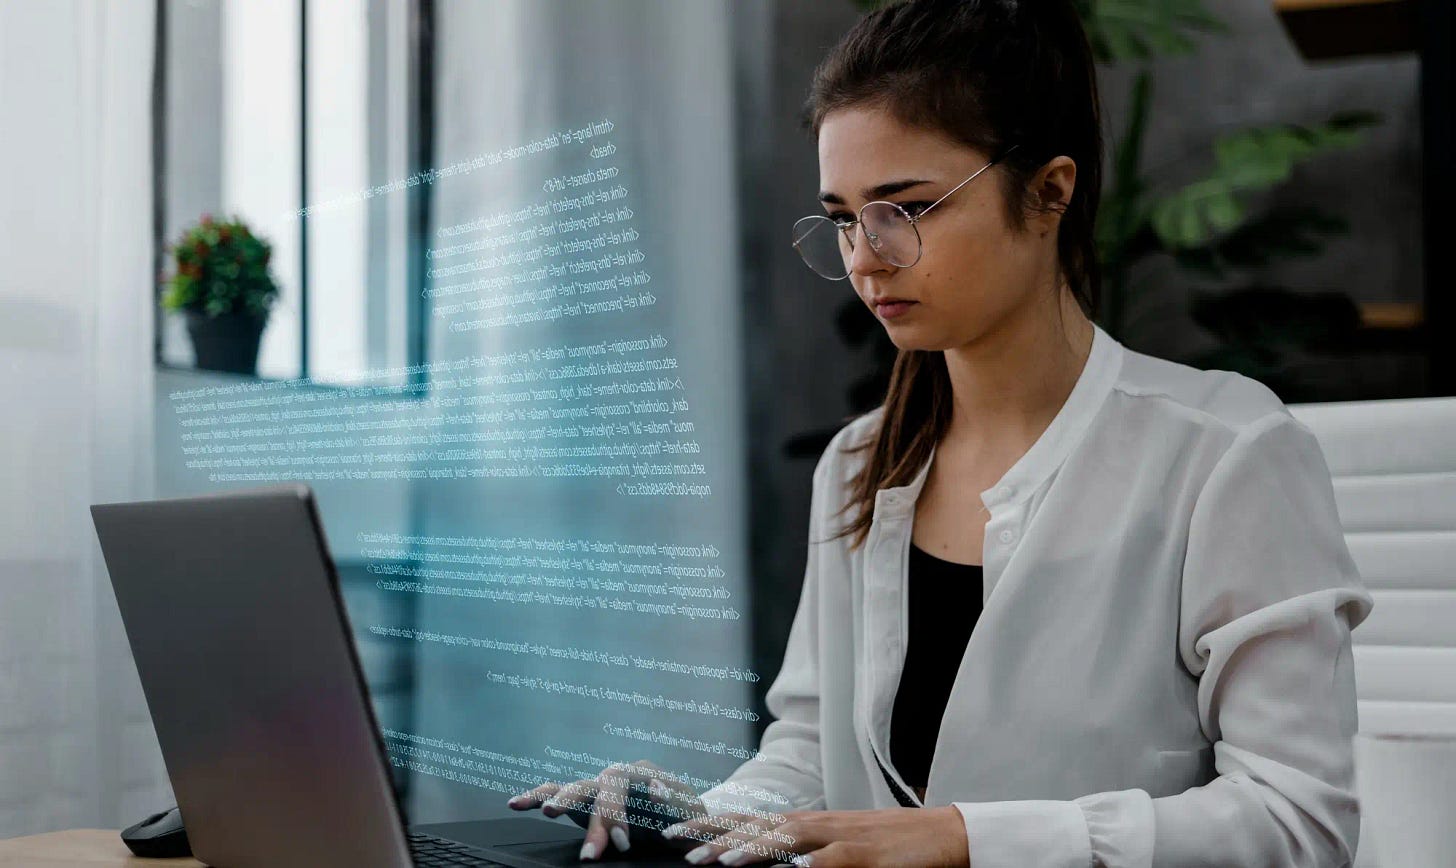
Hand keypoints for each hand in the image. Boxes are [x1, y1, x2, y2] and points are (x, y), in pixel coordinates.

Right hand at [507, 759, 712, 859]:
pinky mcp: (585, 802)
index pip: (623, 784)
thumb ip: (676, 802)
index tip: (621, 843)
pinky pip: (556, 792)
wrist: (683, 819)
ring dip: (559, 801)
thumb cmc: (689, 818)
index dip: (617, 812)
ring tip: (547, 812)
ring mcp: (599, 786)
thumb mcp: (691, 813)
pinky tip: (515, 804)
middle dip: (591, 817)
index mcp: (645, 773)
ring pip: (575, 787)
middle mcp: (619, 775)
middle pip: (598, 786)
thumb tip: (657, 791)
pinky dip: (536, 796)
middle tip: (589, 853)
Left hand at [662, 806, 969, 867]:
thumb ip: (805, 857)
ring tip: (718, 861)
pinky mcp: (867, 856)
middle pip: (759, 825)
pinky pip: (834, 861)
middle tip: (678, 844)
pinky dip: (811, 866)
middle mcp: (819, 825)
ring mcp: (842, 838)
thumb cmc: (890, 847)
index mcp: (810, 824)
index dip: (713, 824)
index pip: (752, 820)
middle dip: (716, 835)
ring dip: (751, 849)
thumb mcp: (840, 850)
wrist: (945, 835)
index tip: (677, 832)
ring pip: (788, 839)